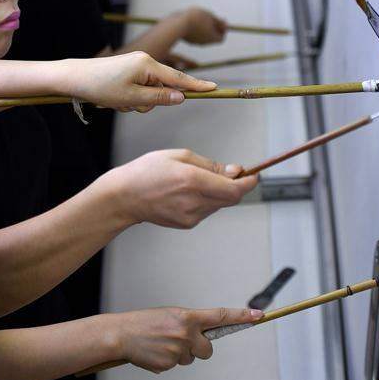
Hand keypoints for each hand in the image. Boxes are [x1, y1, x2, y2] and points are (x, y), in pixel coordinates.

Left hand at [70, 51, 215, 111]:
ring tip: (117, 100)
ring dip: (137, 102)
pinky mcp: (129, 69)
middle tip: (127, 104)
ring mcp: (136, 64)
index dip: (196, 85)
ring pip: (149, 91)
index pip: (178, 78)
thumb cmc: (100, 87)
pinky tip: (114, 97)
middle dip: (148, 102)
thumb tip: (181, 97)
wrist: (74, 77)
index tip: (214, 88)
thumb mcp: (131, 98)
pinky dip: (130, 97)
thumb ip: (159, 98)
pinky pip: (139, 88)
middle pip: (162, 88)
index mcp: (148, 64)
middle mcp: (145, 60)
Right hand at [110, 149, 257, 226]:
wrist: (125, 197)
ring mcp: (191, 216)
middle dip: (234, 185)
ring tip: (196, 181)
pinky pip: (206, 210)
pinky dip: (205, 200)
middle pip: (231, 198)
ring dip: (218, 192)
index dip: (249, 182)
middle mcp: (194, 201)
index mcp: (192, 181)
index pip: (234, 189)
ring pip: (219, 204)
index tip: (254, 175)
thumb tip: (234, 171)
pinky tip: (187, 192)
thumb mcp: (179, 156)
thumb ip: (210, 165)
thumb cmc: (147, 172)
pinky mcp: (187, 223)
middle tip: (229, 173)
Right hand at [113, 306, 262, 372]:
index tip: (258, 315)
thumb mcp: (170, 315)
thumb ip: (189, 324)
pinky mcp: (168, 365)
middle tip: (184, 342)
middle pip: (208, 349)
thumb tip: (201, 334)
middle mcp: (186, 334)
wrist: (121, 334)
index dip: (242, 316)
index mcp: (187, 317)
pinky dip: (166, 361)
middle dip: (200, 349)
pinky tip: (154, 353)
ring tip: (161, 344)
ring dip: (180, 354)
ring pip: (190, 359)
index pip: (221, 316)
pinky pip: (175, 366)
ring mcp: (178, 351)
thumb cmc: (144, 322)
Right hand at [181, 7, 226, 43]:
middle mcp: (204, 43)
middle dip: (214, 26)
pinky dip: (197, 27)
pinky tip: (193, 19)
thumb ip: (218, 21)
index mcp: (212, 38)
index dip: (223, 29)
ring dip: (205, 26)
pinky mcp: (188, 39)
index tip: (221, 19)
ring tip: (201, 16)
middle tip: (211, 16)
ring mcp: (195, 42)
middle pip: (213, 36)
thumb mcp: (210, 16)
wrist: (177, 24)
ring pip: (204, 34)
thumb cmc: (196, 18)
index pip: (222, 37)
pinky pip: (195, 33)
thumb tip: (224, 25)